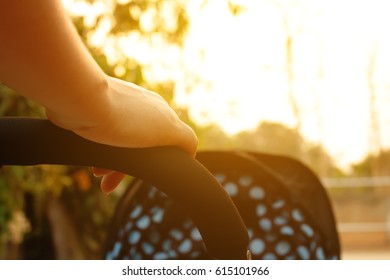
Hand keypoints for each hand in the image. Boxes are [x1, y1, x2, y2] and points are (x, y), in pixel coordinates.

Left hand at [69, 76, 197, 193]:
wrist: (81, 99)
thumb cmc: (124, 119)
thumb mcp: (167, 130)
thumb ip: (185, 139)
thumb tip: (191, 149)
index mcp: (163, 112)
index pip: (172, 141)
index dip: (165, 161)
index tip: (152, 175)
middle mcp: (145, 108)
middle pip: (146, 145)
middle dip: (132, 167)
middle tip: (111, 183)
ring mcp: (122, 107)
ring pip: (125, 143)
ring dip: (114, 163)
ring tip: (99, 176)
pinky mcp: (101, 108)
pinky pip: (107, 136)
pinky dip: (103, 152)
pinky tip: (93, 163)